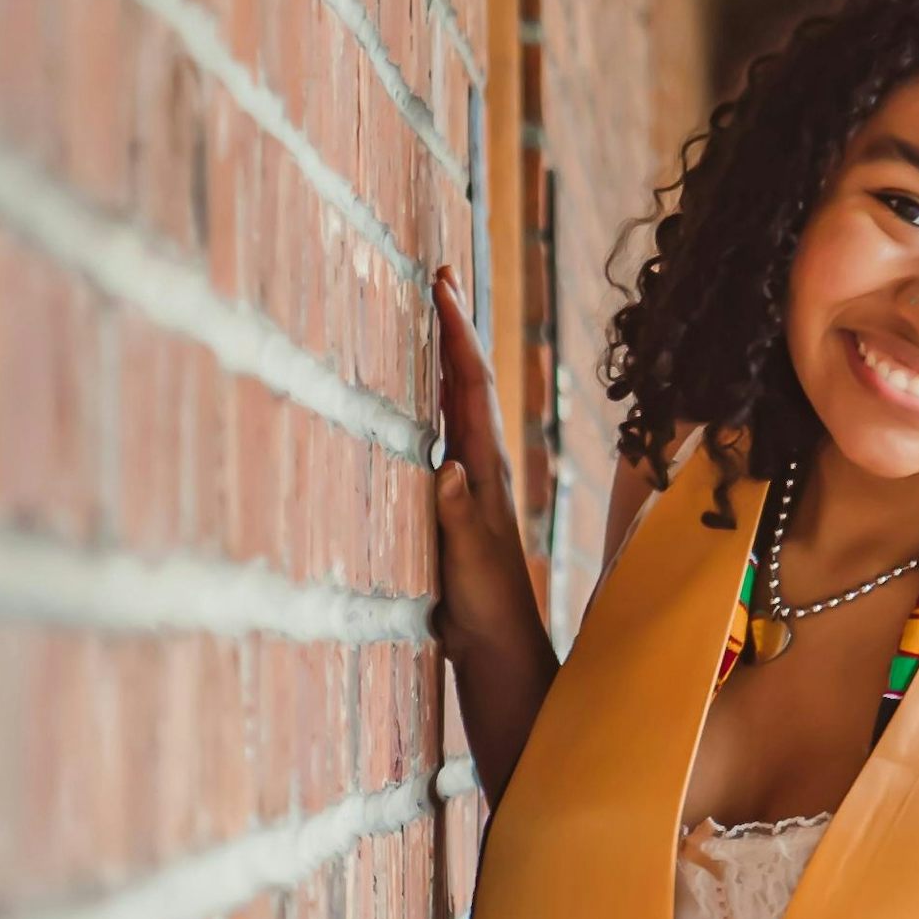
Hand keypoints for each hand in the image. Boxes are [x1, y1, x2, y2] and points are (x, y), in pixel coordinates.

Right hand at [432, 265, 540, 662]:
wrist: (498, 644)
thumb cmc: (486, 604)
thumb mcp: (469, 558)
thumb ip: (457, 514)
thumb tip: (449, 468)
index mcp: (486, 467)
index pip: (471, 386)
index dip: (456, 334)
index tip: (442, 285)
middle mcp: (482, 464)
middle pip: (469, 380)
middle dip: (455, 326)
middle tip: (442, 274)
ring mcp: (470, 480)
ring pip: (458, 403)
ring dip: (446, 356)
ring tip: (432, 314)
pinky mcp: (454, 500)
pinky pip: (443, 434)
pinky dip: (432, 401)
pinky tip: (419, 394)